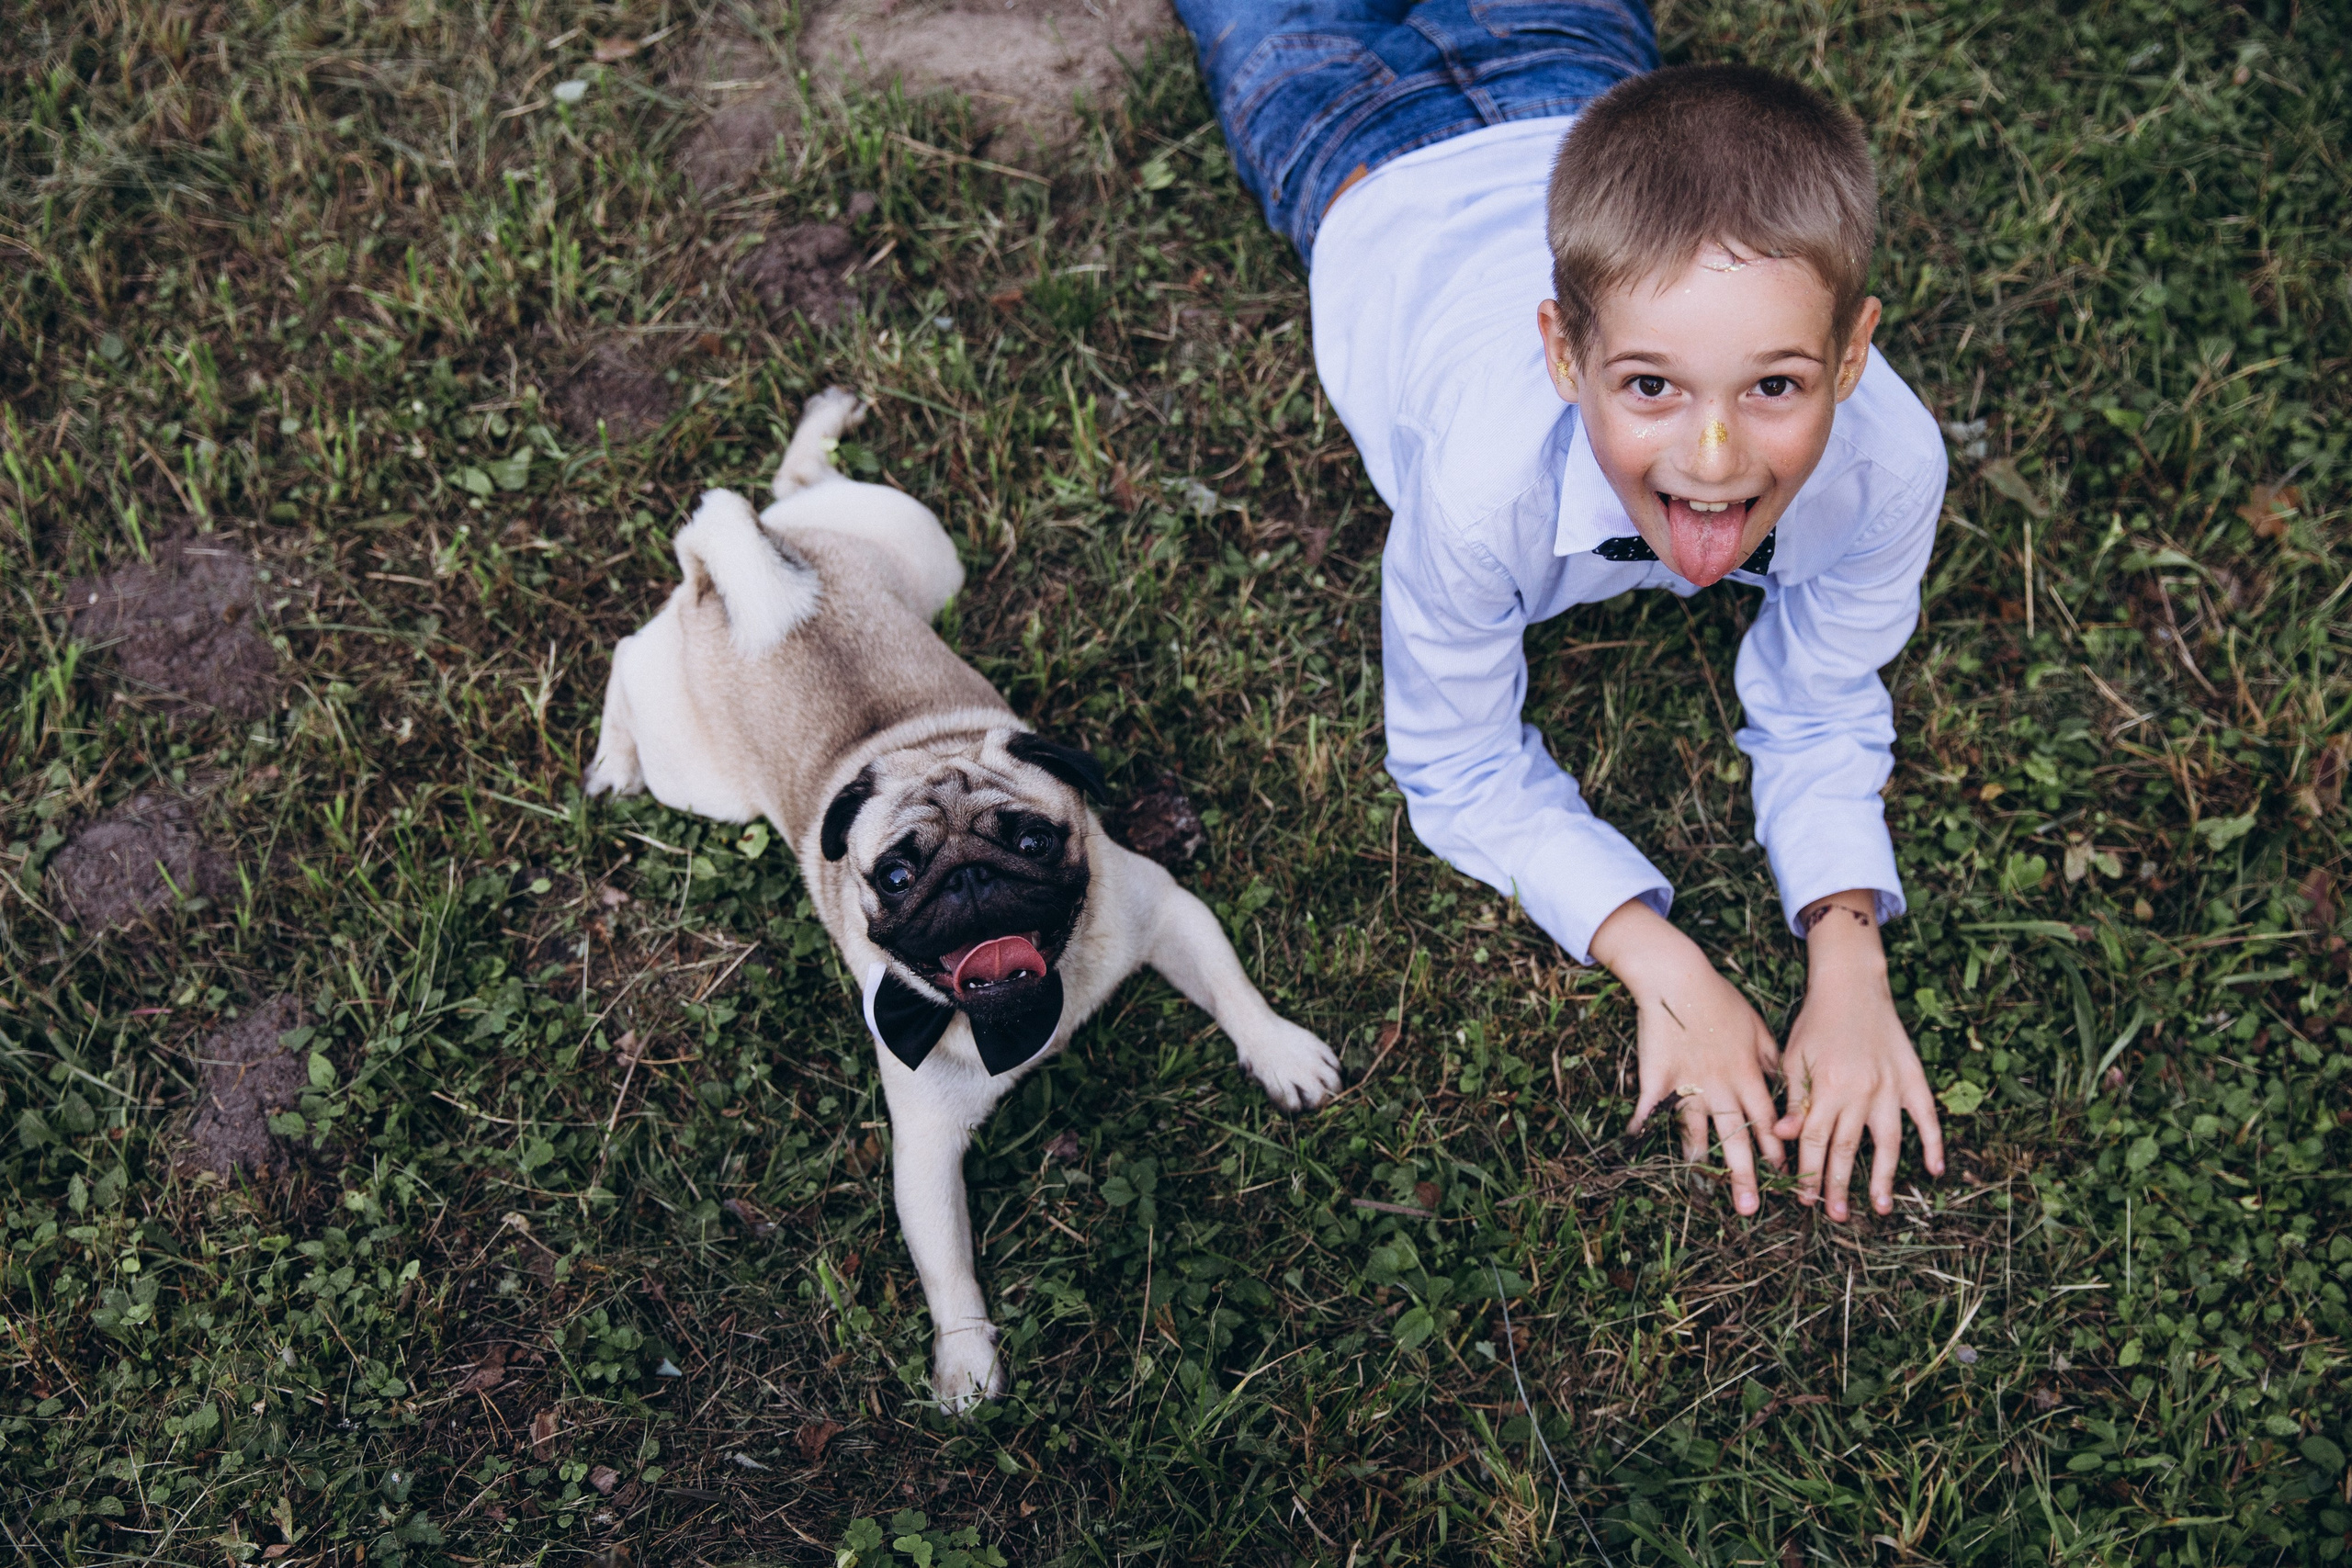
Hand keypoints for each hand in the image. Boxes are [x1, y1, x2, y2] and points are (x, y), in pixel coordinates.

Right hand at [1591, 899, 1784, 1213]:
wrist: (1678, 978)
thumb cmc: (1720, 999)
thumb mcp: (1758, 1026)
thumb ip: (1774, 1059)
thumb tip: (1788, 1086)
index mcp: (1748, 1074)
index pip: (1767, 1120)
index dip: (1776, 1150)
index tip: (1785, 1177)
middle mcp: (1721, 1086)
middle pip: (1736, 1136)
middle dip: (1745, 1173)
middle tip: (1750, 1208)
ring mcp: (1689, 1084)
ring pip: (1696, 1129)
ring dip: (1700, 1160)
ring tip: (1703, 1187)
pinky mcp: (1658, 1078)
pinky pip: (1649, 1109)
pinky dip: (1641, 1129)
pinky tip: (1634, 1148)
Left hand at [1774, 892, 1946, 1219]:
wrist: (1852, 986)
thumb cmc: (1815, 1024)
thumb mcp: (1794, 1058)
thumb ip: (1793, 1100)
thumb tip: (1780, 1138)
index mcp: (1825, 1088)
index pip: (1814, 1141)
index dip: (1809, 1172)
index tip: (1805, 1199)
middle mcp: (1858, 1092)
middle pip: (1847, 1148)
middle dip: (1840, 1185)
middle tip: (1837, 1216)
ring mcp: (1889, 1088)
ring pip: (1888, 1142)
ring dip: (1884, 1177)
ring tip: (1882, 1208)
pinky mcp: (1912, 1079)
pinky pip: (1926, 1117)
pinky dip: (1933, 1143)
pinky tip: (1936, 1170)